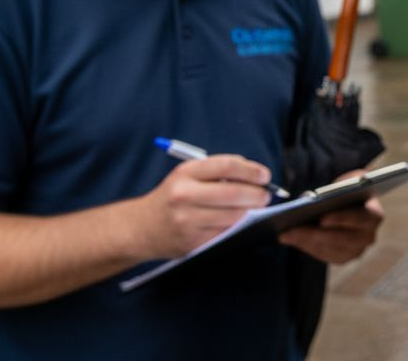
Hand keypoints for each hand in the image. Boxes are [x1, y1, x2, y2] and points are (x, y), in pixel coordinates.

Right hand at [132, 155, 272, 258]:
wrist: (141, 227)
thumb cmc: (171, 197)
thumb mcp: (187, 175)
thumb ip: (217, 171)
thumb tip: (254, 174)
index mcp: (185, 173)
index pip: (227, 166)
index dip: (251, 170)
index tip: (265, 175)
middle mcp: (184, 195)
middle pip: (233, 193)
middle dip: (257, 194)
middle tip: (266, 195)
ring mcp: (187, 220)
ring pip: (233, 216)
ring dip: (251, 212)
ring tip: (256, 207)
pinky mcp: (192, 241)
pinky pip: (225, 233)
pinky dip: (237, 227)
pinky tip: (240, 222)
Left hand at [278, 171, 383, 263]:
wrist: (353, 205)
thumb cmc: (349, 190)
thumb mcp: (350, 181)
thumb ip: (344, 183)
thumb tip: (319, 195)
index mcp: (374, 215)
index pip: (359, 219)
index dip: (341, 219)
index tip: (321, 219)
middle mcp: (368, 237)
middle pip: (341, 239)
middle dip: (314, 234)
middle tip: (291, 229)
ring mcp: (356, 250)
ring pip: (329, 249)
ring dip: (305, 242)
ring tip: (285, 234)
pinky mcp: (343, 257)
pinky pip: (323, 255)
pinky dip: (306, 246)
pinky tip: (290, 238)